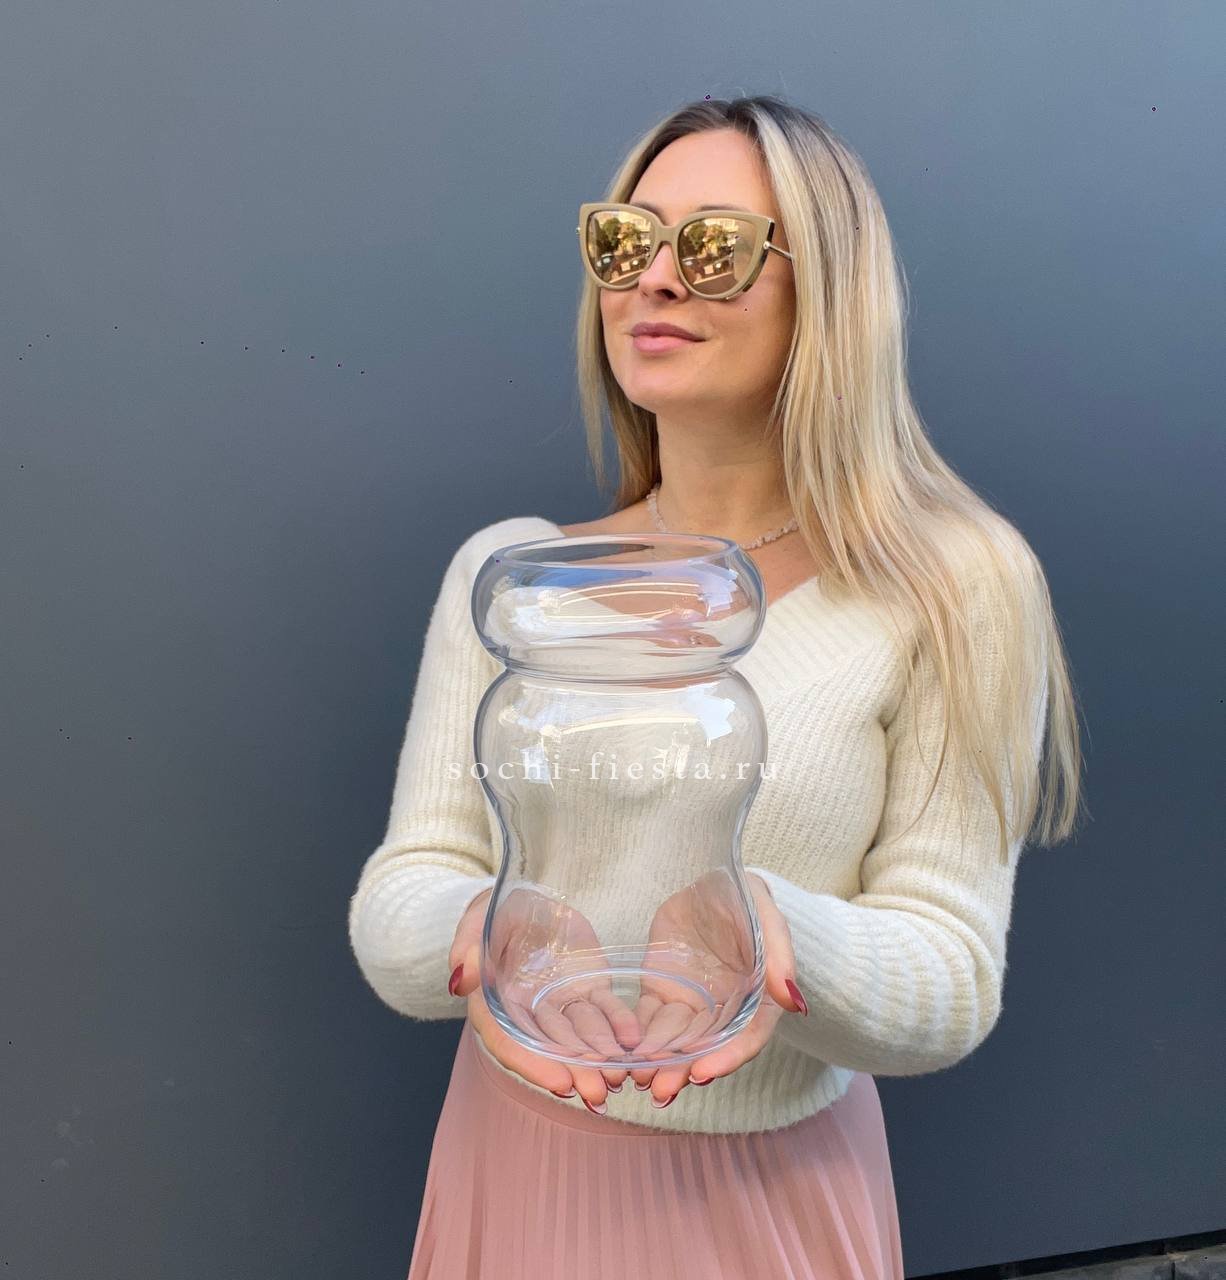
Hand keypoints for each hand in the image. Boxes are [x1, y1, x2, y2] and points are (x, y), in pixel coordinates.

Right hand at [447, 886, 639, 1110]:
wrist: (530, 898)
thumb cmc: (496, 911)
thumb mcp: (478, 921)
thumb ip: (468, 948)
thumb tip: (461, 981)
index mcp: (494, 1002)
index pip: (508, 1040)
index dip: (531, 1063)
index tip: (559, 1083)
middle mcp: (528, 1011)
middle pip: (549, 1047)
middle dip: (573, 1070)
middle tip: (596, 1093)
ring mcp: (561, 1002)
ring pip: (581, 1034)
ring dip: (599, 1057)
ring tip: (617, 1077)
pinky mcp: (588, 988)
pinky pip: (605, 1009)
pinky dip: (619, 1025)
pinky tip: (633, 1040)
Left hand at [628, 872, 806, 1106]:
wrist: (711, 884)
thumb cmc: (747, 902)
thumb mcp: (767, 920)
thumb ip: (780, 957)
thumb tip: (795, 1003)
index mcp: (757, 999)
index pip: (747, 1037)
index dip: (727, 1057)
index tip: (702, 1073)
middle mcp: (724, 1009)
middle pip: (707, 1047)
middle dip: (684, 1071)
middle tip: (662, 1090)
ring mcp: (691, 1002)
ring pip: (674, 1039)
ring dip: (659, 1062)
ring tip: (640, 1078)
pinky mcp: (661, 990)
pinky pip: (647, 1017)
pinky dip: (637, 1036)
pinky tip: (622, 1052)